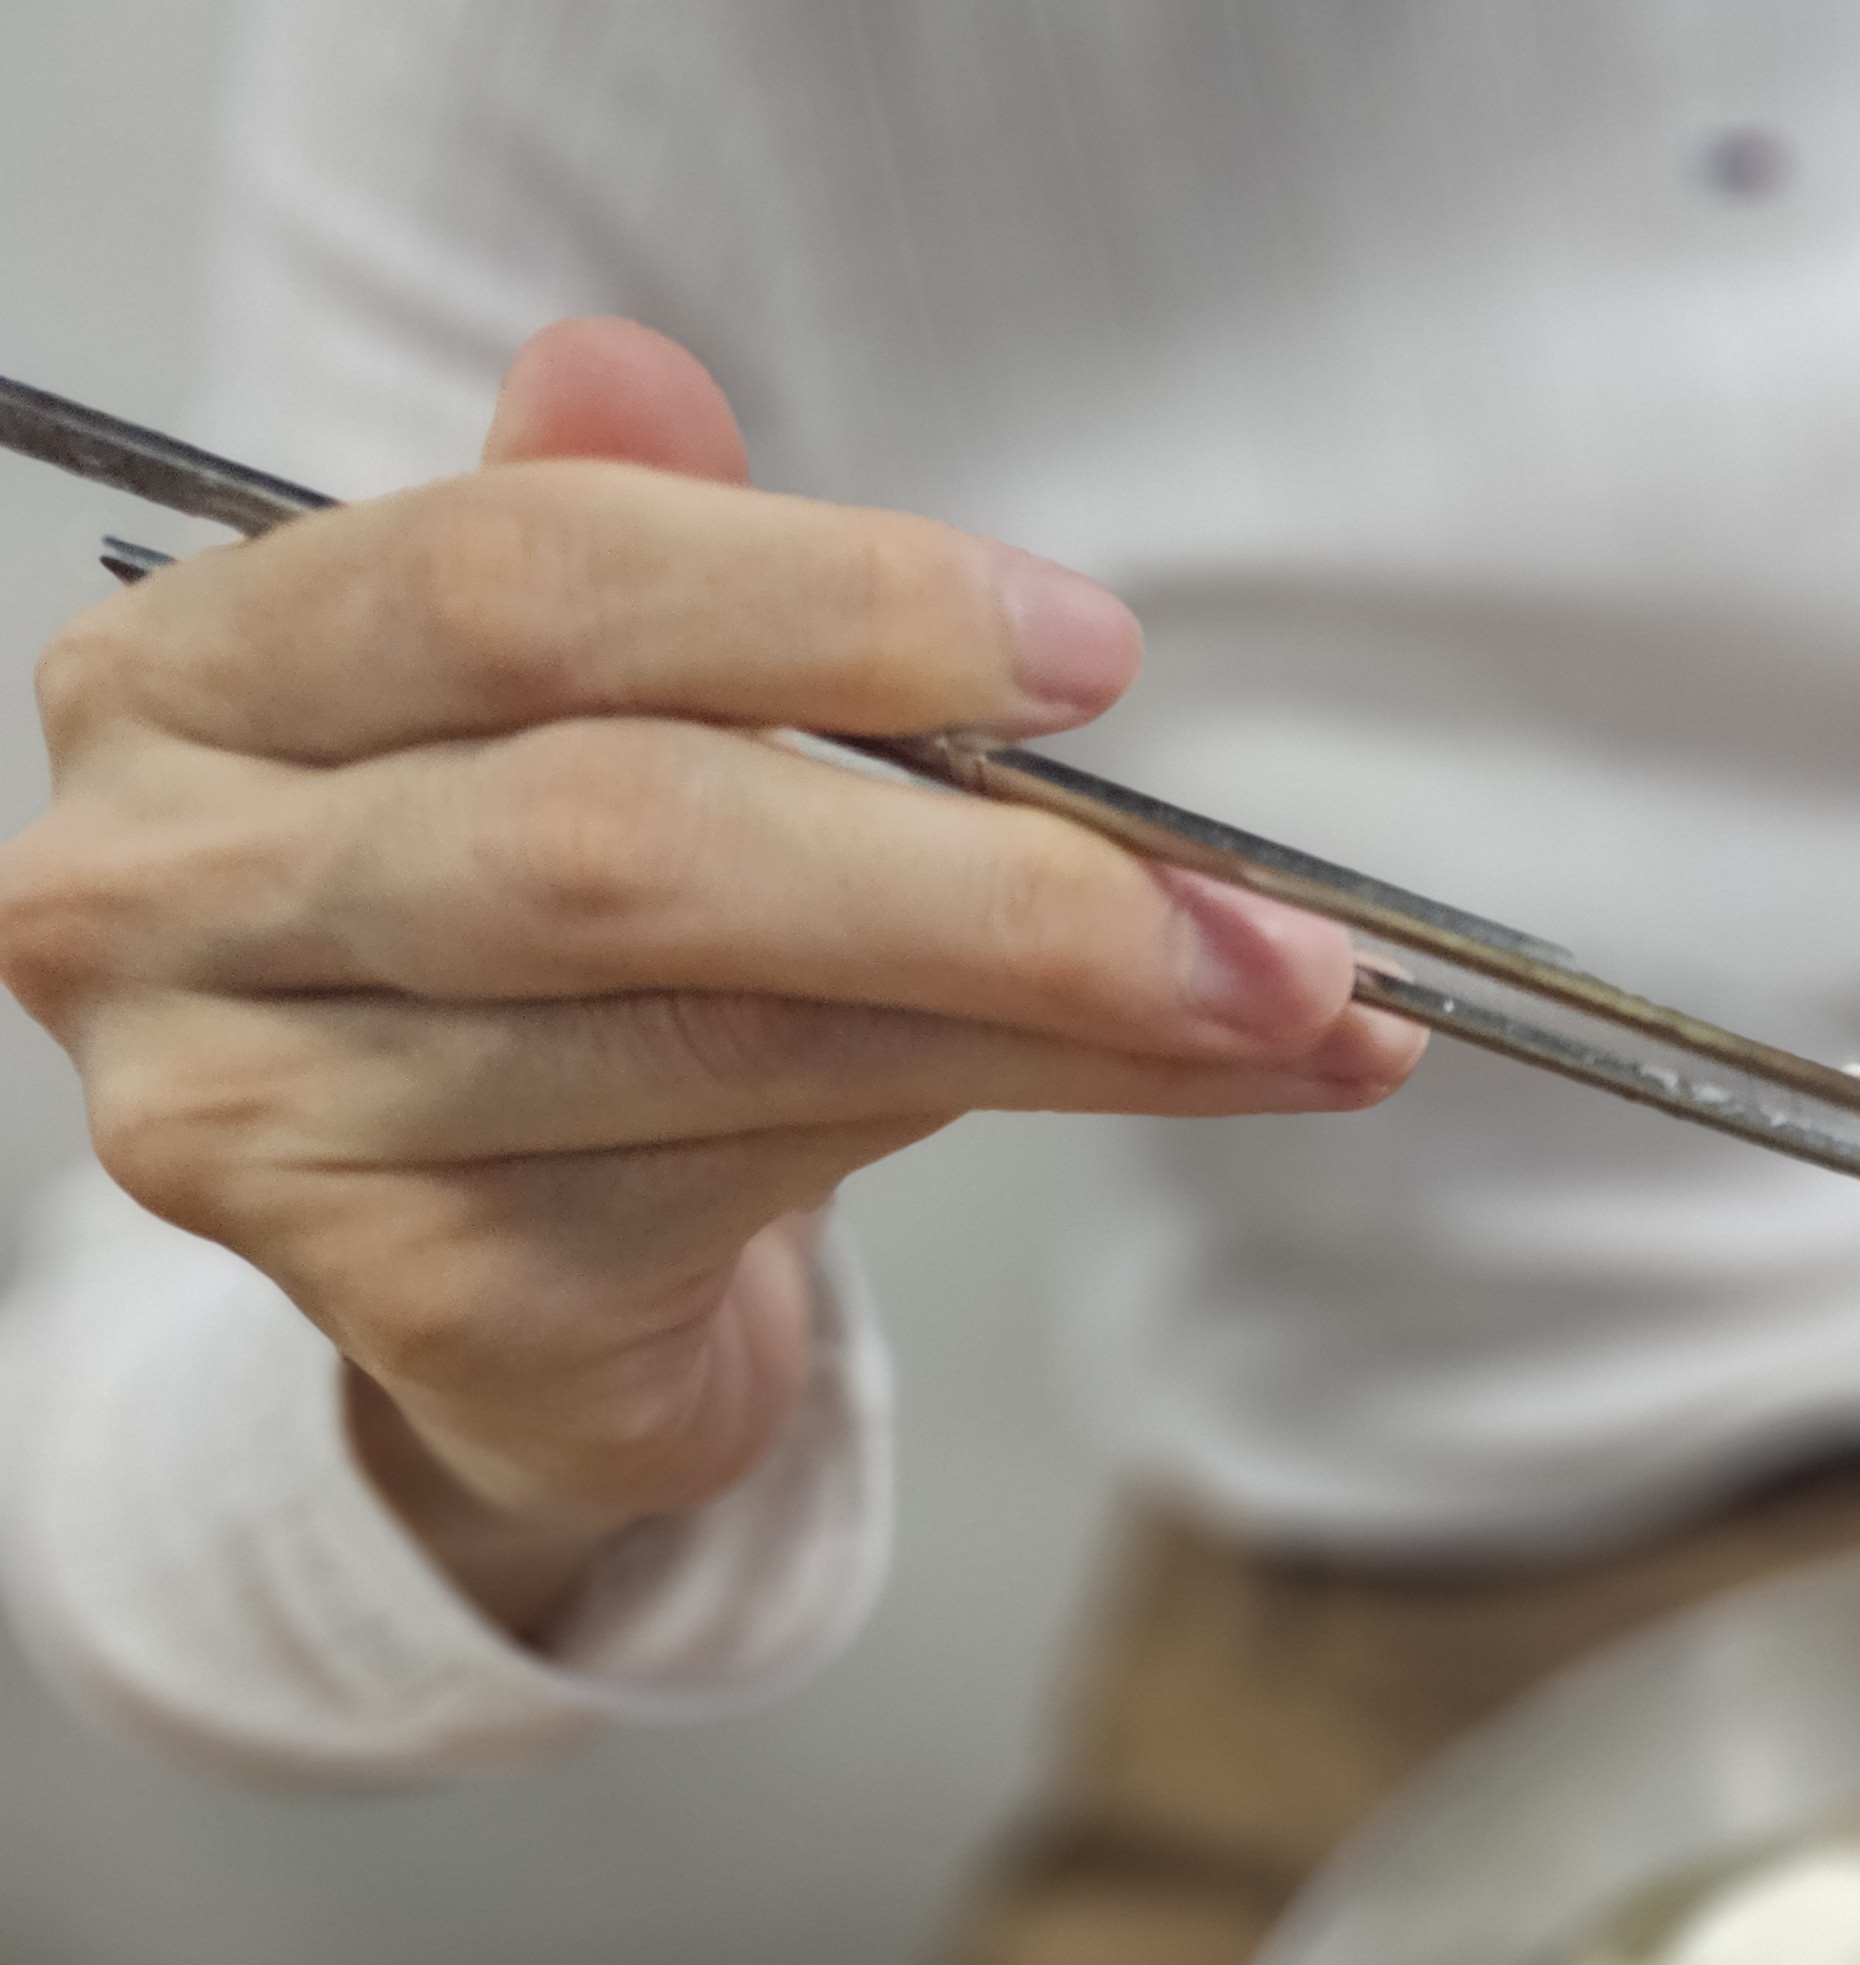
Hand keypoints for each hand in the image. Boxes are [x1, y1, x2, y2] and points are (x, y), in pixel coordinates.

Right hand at [0, 320, 1419, 1634]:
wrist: (500, 1267)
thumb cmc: (555, 942)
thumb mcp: (581, 711)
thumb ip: (618, 548)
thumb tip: (632, 362)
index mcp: (195, 682)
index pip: (508, 584)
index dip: (823, 602)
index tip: (1090, 655)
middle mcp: (167, 896)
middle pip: (623, 844)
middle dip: (987, 877)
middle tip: (1253, 911)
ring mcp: (263, 1117)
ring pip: (731, 1037)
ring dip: (1060, 1020)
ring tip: (1287, 1004)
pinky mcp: (413, 1301)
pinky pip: (759, 1182)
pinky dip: (1007, 1119)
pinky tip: (1173, 1086)